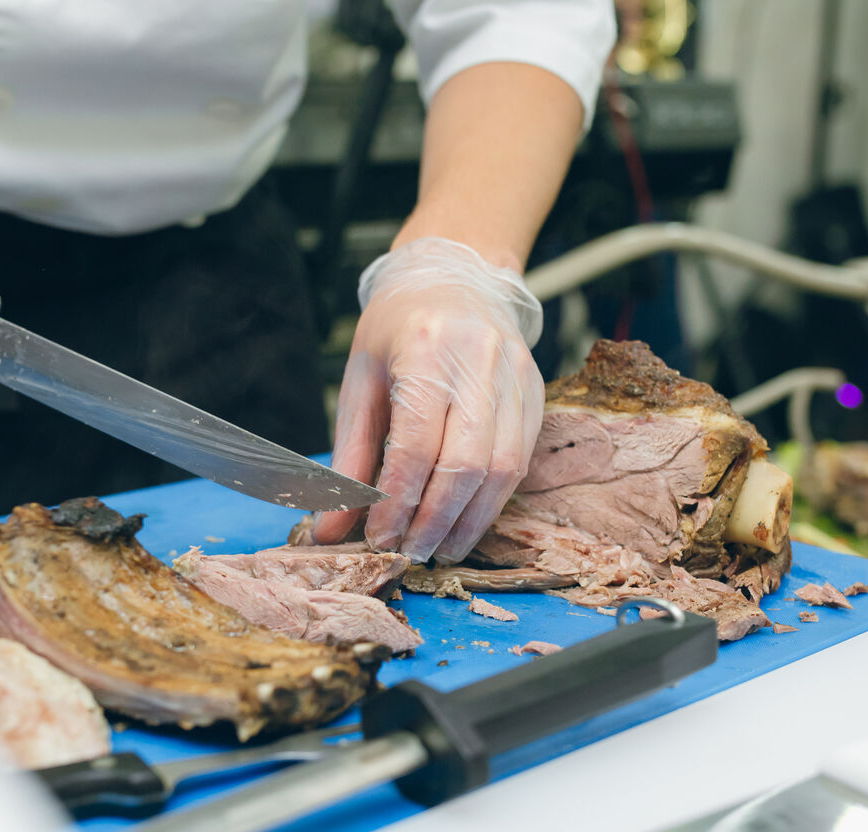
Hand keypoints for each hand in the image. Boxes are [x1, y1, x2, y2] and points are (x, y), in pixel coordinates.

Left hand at [312, 237, 544, 564]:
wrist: (452, 278)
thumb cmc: (396, 329)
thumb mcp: (360, 383)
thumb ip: (350, 457)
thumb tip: (330, 527)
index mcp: (425, 348)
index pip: (417, 444)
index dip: (398, 501)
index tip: (380, 536)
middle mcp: (479, 359)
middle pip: (464, 464)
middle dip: (435, 521)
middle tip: (410, 552)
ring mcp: (516, 375)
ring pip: (502, 469)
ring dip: (469, 520)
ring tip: (440, 547)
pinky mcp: (537, 390)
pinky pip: (522, 460)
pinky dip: (493, 500)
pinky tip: (467, 520)